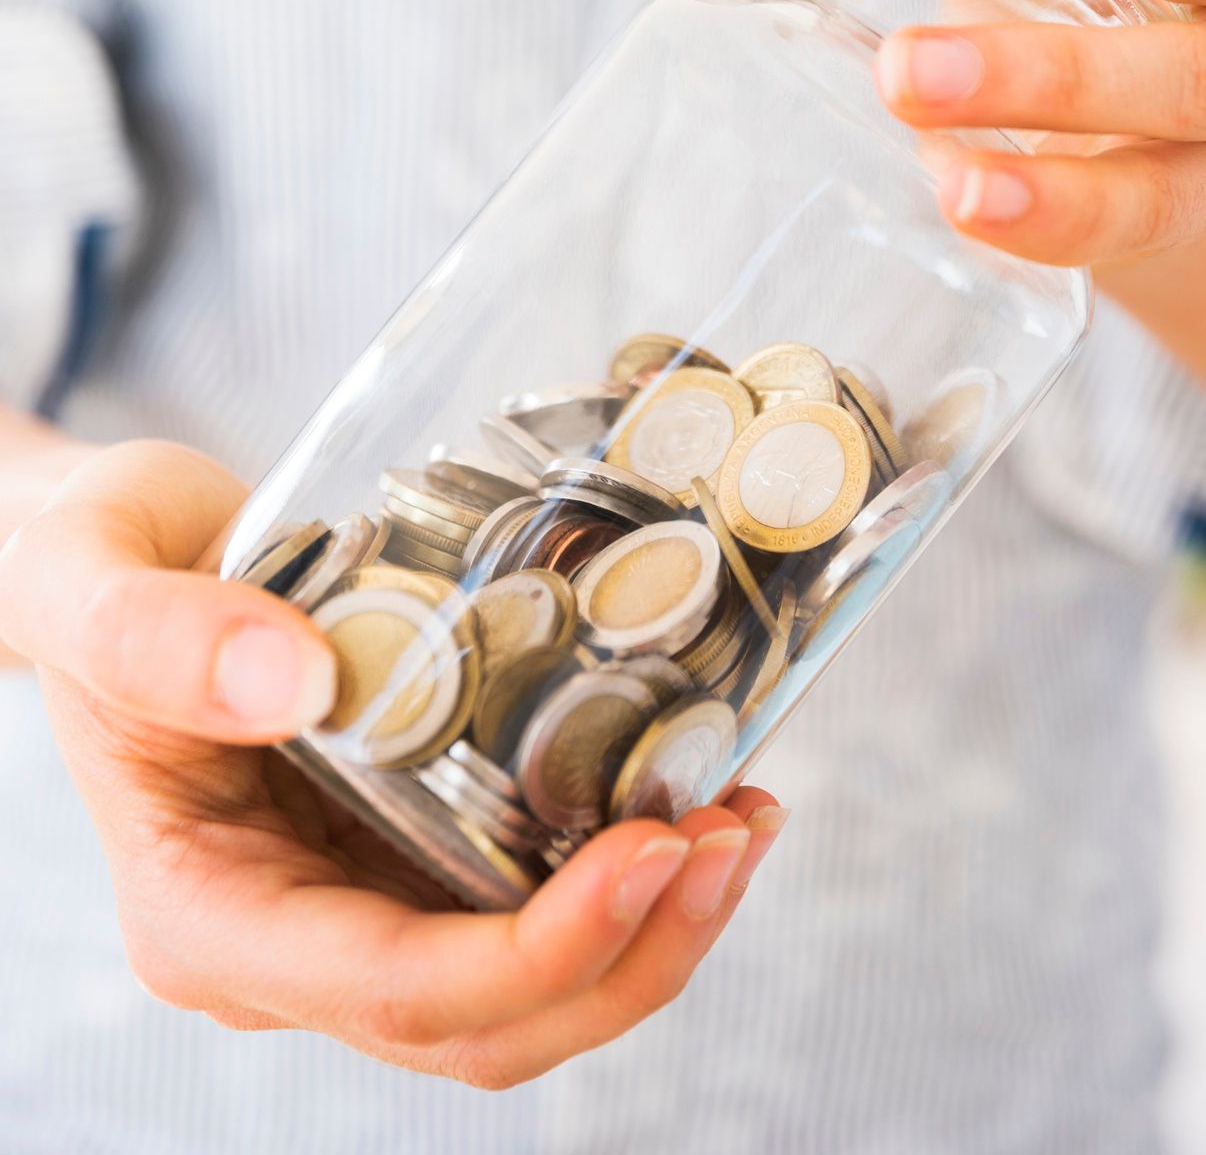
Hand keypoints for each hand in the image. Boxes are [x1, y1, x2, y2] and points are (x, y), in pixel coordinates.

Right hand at [0, 440, 782, 1086]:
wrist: (126, 550)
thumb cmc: (96, 563)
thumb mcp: (92, 576)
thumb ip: (160, 635)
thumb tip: (300, 682)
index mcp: (210, 912)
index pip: (391, 990)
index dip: (533, 954)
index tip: (644, 854)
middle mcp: (294, 941)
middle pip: (486, 1023)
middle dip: (630, 953)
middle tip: (731, 835)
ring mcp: (360, 903)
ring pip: (527, 987)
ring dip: (653, 926)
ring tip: (743, 818)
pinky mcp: (413, 849)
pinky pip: (532, 899)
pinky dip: (628, 869)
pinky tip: (695, 785)